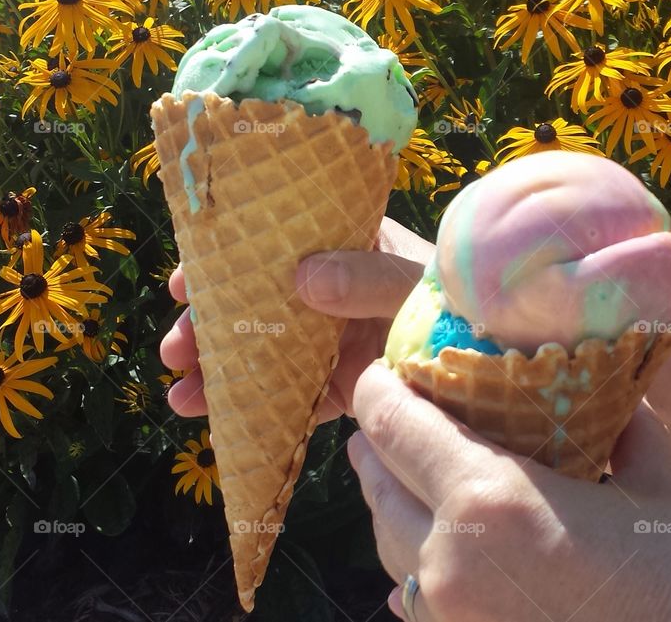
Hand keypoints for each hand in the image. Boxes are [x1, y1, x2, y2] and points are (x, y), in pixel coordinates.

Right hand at [159, 217, 433, 419]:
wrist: (495, 361)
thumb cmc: (457, 303)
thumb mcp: (413, 283)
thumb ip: (367, 279)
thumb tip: (303, 278)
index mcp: (343, 247)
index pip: (270, 245)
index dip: (221, 262)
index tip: (182, 284)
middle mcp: (331, 290)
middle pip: (253, 303)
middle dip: (207, 327)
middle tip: (174, 350)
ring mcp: (333, 340)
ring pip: (263, 353)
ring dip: (219, 372)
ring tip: (182, 396)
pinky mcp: (344, 385)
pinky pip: (293, 398)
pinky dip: (258, 411)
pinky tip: (220, 425)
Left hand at [348, 364, 670, 621]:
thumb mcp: (663, 487)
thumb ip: (624, 431)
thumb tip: (611, 392)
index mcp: (489, 503)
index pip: (392, 424)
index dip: (379, 386)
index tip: (388, 367)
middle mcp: (451, 565)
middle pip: (378, 486)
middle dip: (382, 441)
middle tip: (399, 410)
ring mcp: (453, 621)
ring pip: (392, 546)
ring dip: (397, 501)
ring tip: (418, 469)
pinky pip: (419, 597)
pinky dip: (422, 559)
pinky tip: (448, 545)